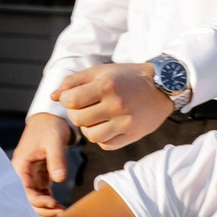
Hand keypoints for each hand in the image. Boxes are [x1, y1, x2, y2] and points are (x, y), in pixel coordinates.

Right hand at [12, 113, 75, 214]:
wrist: (51, 119)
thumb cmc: (49, 127)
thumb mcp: (53, 141)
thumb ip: (56, 160)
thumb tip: (60, 179)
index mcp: (20, 166)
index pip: (23, 190)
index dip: (37, 201)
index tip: (53, 202)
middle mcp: (22, 174)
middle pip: (27, 199)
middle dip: (42, 209)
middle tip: (61, 211)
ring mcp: (30, 177)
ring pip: (34, 200)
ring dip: (46, 209)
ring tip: (62, 211)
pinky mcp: (39, 177)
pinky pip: (41, 195)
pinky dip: (49, 203)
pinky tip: (61, 207)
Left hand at [53, 61, 174, 150]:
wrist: (162, 86)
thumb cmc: (127, 77)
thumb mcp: (101, 71)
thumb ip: (74, 81)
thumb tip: (54, 97)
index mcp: (106, 86)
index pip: (71, 101)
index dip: (67, 101)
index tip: (74, 98)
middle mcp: (116, 105)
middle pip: (79, 120)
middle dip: (76, 115)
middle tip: (84, 109)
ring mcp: (125, 122)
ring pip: (91, 136)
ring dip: (88, 128)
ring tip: (95, 119)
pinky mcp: (133, 135)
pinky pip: (106, 144)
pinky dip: (102, 138)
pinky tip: (108, 127)